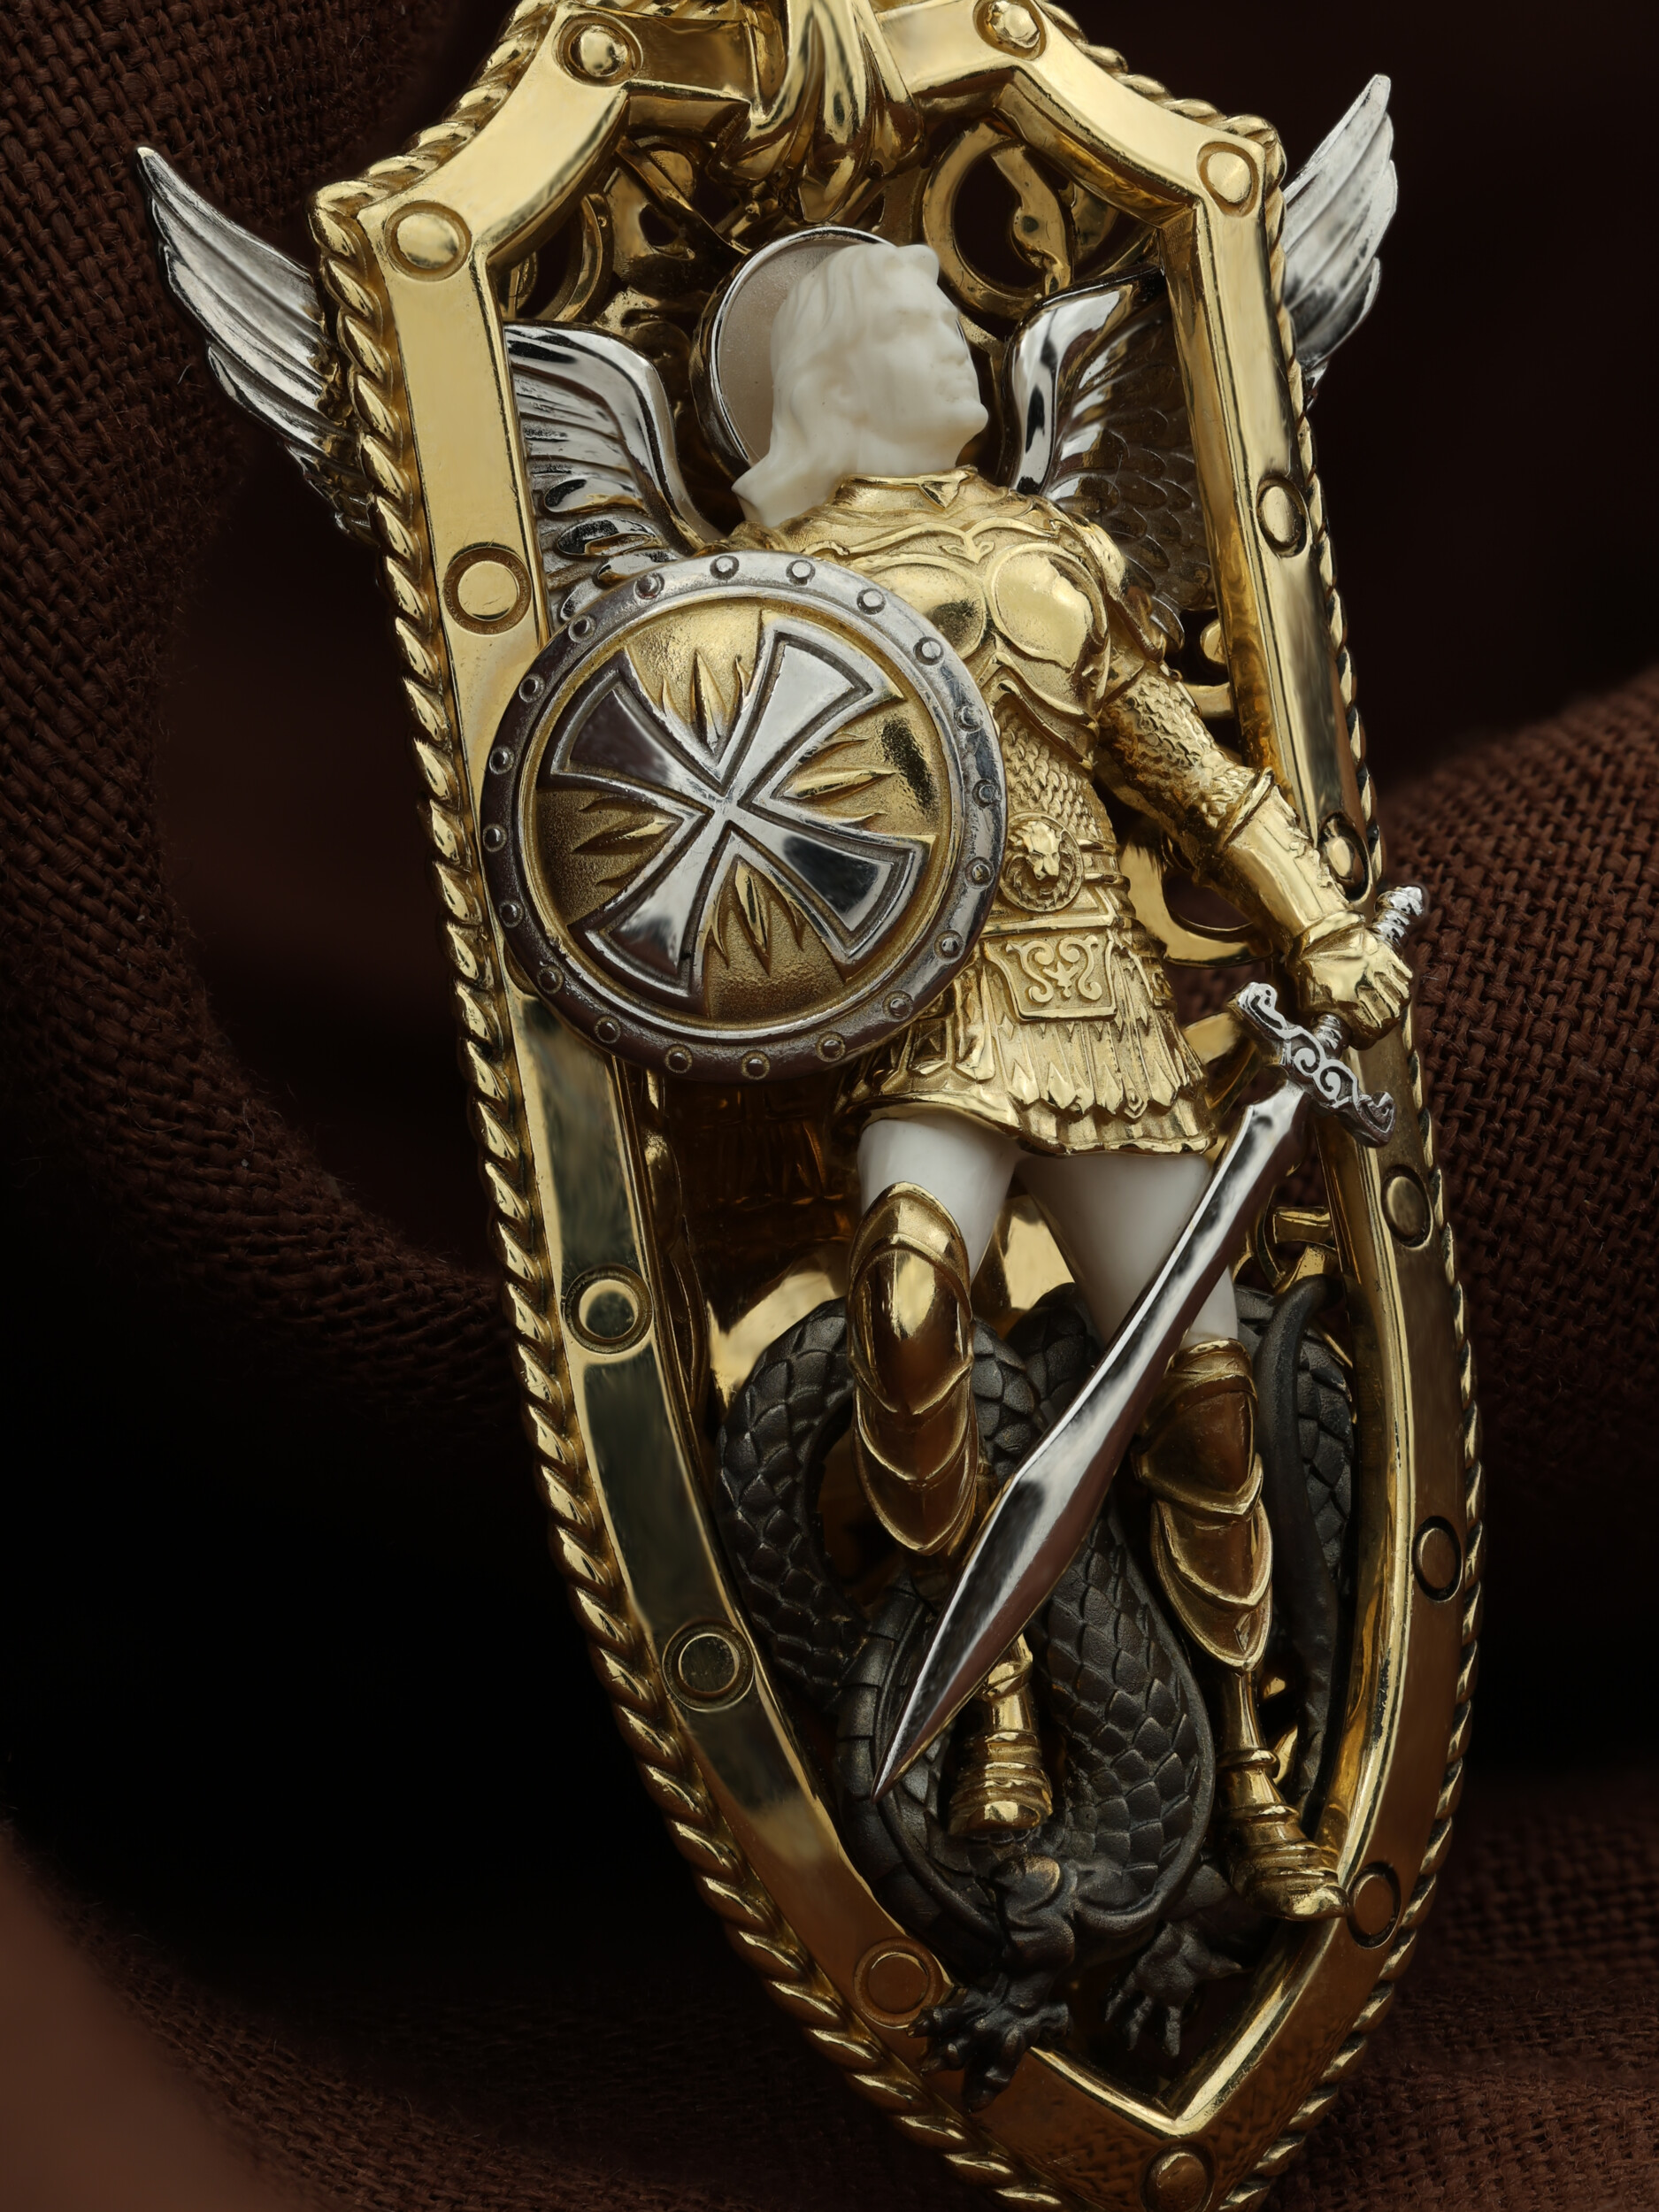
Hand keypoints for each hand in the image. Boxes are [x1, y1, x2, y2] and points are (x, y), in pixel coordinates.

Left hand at [1292, 915, 1411, 1043]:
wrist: (1318, 935)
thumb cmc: (1311, 970)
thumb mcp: (1310, 1004)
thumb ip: (1327, 1024)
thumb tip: (1338, 1040)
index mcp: (1347, 1002)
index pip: (1370, 1034)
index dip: (1364, 1038)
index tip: (1360, 1036)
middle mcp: (1368, 987)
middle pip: (1390, 1019)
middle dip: (1379, 1024)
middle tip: (1370, 1020)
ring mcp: (1382, 970)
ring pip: (1402, 998)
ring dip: (1392, 1004)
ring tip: (1380, 1002)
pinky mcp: (1390, 955)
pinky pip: (1406, 977)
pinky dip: (1400, 984)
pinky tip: (1387, 984)